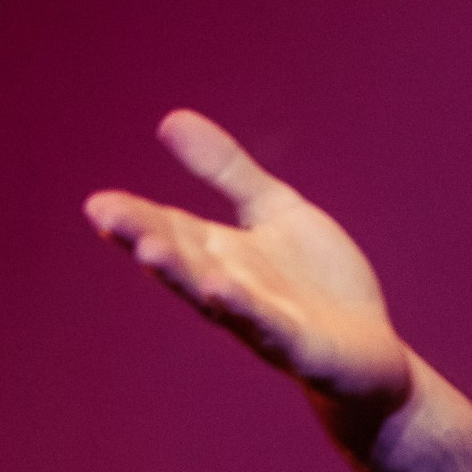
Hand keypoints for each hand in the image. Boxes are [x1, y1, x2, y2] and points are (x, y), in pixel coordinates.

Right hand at [84, 111, 412, 416]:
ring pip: (217, 298)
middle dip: (148, 240)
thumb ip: (227, 171)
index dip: (137, 219)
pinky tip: (223, 286)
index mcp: (222, 255)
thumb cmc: (317, 283)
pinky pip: (271, 326)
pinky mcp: (303, 347)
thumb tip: (170, 118)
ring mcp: (265, 321)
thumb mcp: (276, 211)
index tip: (99, 203)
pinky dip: (247, 308)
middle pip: (185, 263)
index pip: (172, 232)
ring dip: (184, 276)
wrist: (373, 352)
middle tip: (109, 217)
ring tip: (150, 251)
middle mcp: (232, 289)